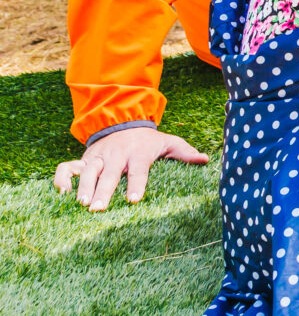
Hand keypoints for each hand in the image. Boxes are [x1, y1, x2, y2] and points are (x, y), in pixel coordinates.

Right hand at [54, 127, 208, 210]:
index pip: (138, 169)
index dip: (136, 184)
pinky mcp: (83, 159)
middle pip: (109, 173)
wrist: (124, 122)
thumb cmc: (148, 141)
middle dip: (103, 191)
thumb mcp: (168, 142)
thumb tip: (205, 160)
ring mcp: (98, 157)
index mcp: (138, 152)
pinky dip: (61, 179)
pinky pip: (66, 168)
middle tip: (98, 209)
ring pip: (87, 170)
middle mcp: (116, 154)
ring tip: (81, 204)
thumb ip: (184, 152)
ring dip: (82, 186)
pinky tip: (61, 195)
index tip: (133, 200)